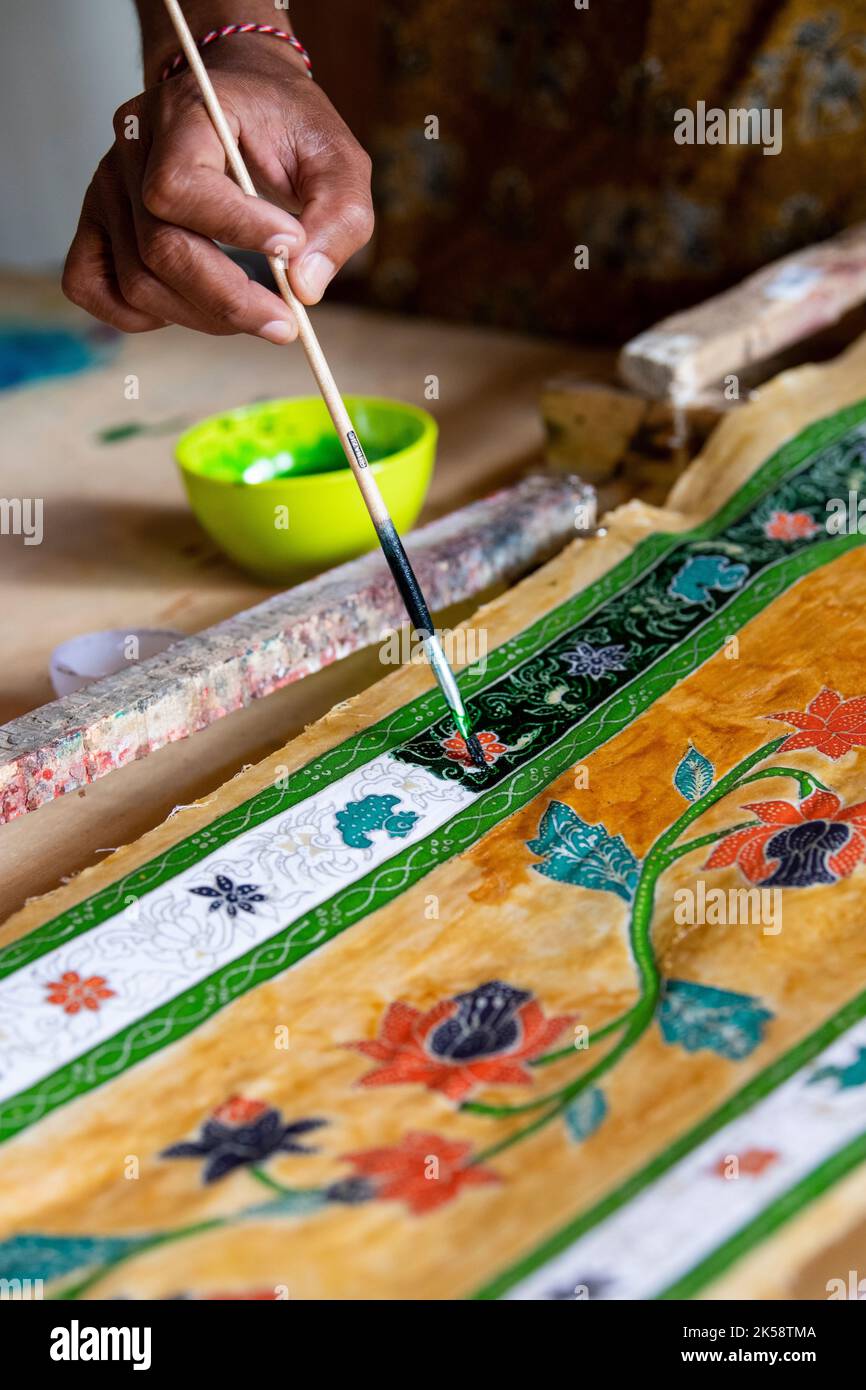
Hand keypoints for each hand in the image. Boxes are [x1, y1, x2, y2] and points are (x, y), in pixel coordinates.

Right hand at [62, 43, 373, 341]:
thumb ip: (338, 217)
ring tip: (255, 314)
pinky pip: (98, 289)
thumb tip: (304, 288)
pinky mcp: (100, 223)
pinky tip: (192, 307)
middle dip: (228, 299)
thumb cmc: (289, 127)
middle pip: (158, 248)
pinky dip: (144, 316)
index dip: (235, 229)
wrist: (243, 97)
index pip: (180, 186)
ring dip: (201, 315)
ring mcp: (108, 188)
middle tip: (285, 325)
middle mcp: (132, 148)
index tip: (291, 249)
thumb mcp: (337, 158)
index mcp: (184, 112)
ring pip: (137, 280)